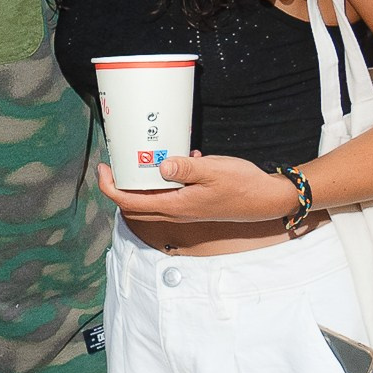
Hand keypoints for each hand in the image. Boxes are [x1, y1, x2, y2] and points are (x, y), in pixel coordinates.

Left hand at [96, 151, 298, 225]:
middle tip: (115, 164)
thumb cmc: (243, 185)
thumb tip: (160, 165)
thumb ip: (186, 168)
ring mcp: (184, 210)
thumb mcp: (214, 171)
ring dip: (141, 183)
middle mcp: (175, 213)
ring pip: (150, 200)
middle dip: (119, 186)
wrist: (268, 200)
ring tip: (141, 159)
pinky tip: (179, 159)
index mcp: (174, 206)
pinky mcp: (193, 205)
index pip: (129, 202)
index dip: (110, 187)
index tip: (103, 168)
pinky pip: (169, 195)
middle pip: (134, 205)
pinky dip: (164, 180)